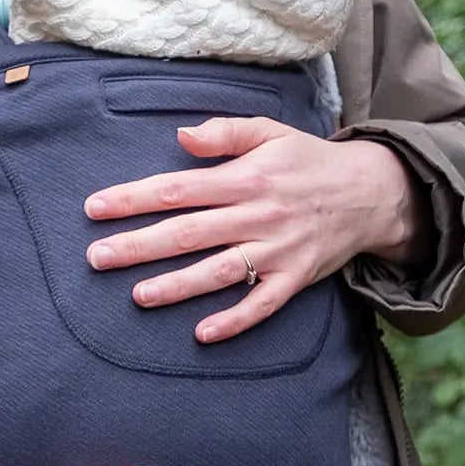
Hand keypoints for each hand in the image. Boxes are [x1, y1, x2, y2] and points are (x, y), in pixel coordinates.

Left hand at [84, 117, 428, 343]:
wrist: (370, 192)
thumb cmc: (307, 161)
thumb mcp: (270, 132)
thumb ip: (225, 132)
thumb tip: (181, 136)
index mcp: (245, 178)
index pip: (178, 189)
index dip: (134, 198)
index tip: (95, 208)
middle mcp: (257, 215)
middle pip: (189, 233)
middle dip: (140, 246)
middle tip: (98, 258)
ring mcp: (276, 250)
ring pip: (219, 271)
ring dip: (178, 286)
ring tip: (138, 295)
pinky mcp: (294, 278)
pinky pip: (262, 304)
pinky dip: (235, 320)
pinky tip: (203, 333)